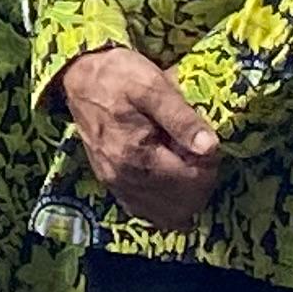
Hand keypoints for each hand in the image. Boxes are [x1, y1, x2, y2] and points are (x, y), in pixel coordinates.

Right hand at [56, 45, 223, 231]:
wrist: (80, 76)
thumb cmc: (118, 76)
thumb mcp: (153, 85)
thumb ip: (182, 118)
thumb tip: (211, 147)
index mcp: (137, 155)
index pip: (193, 182)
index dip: (209, 164)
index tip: (205, 141)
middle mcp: (124, 178)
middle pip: (183, 204)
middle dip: (200, 182)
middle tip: (196, 151)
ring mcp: (116, 184)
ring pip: (166, 215)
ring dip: (185, 196)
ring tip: (184, 164)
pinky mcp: (112, 184)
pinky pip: (146, 211)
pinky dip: (165, 205)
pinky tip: (170, 183)